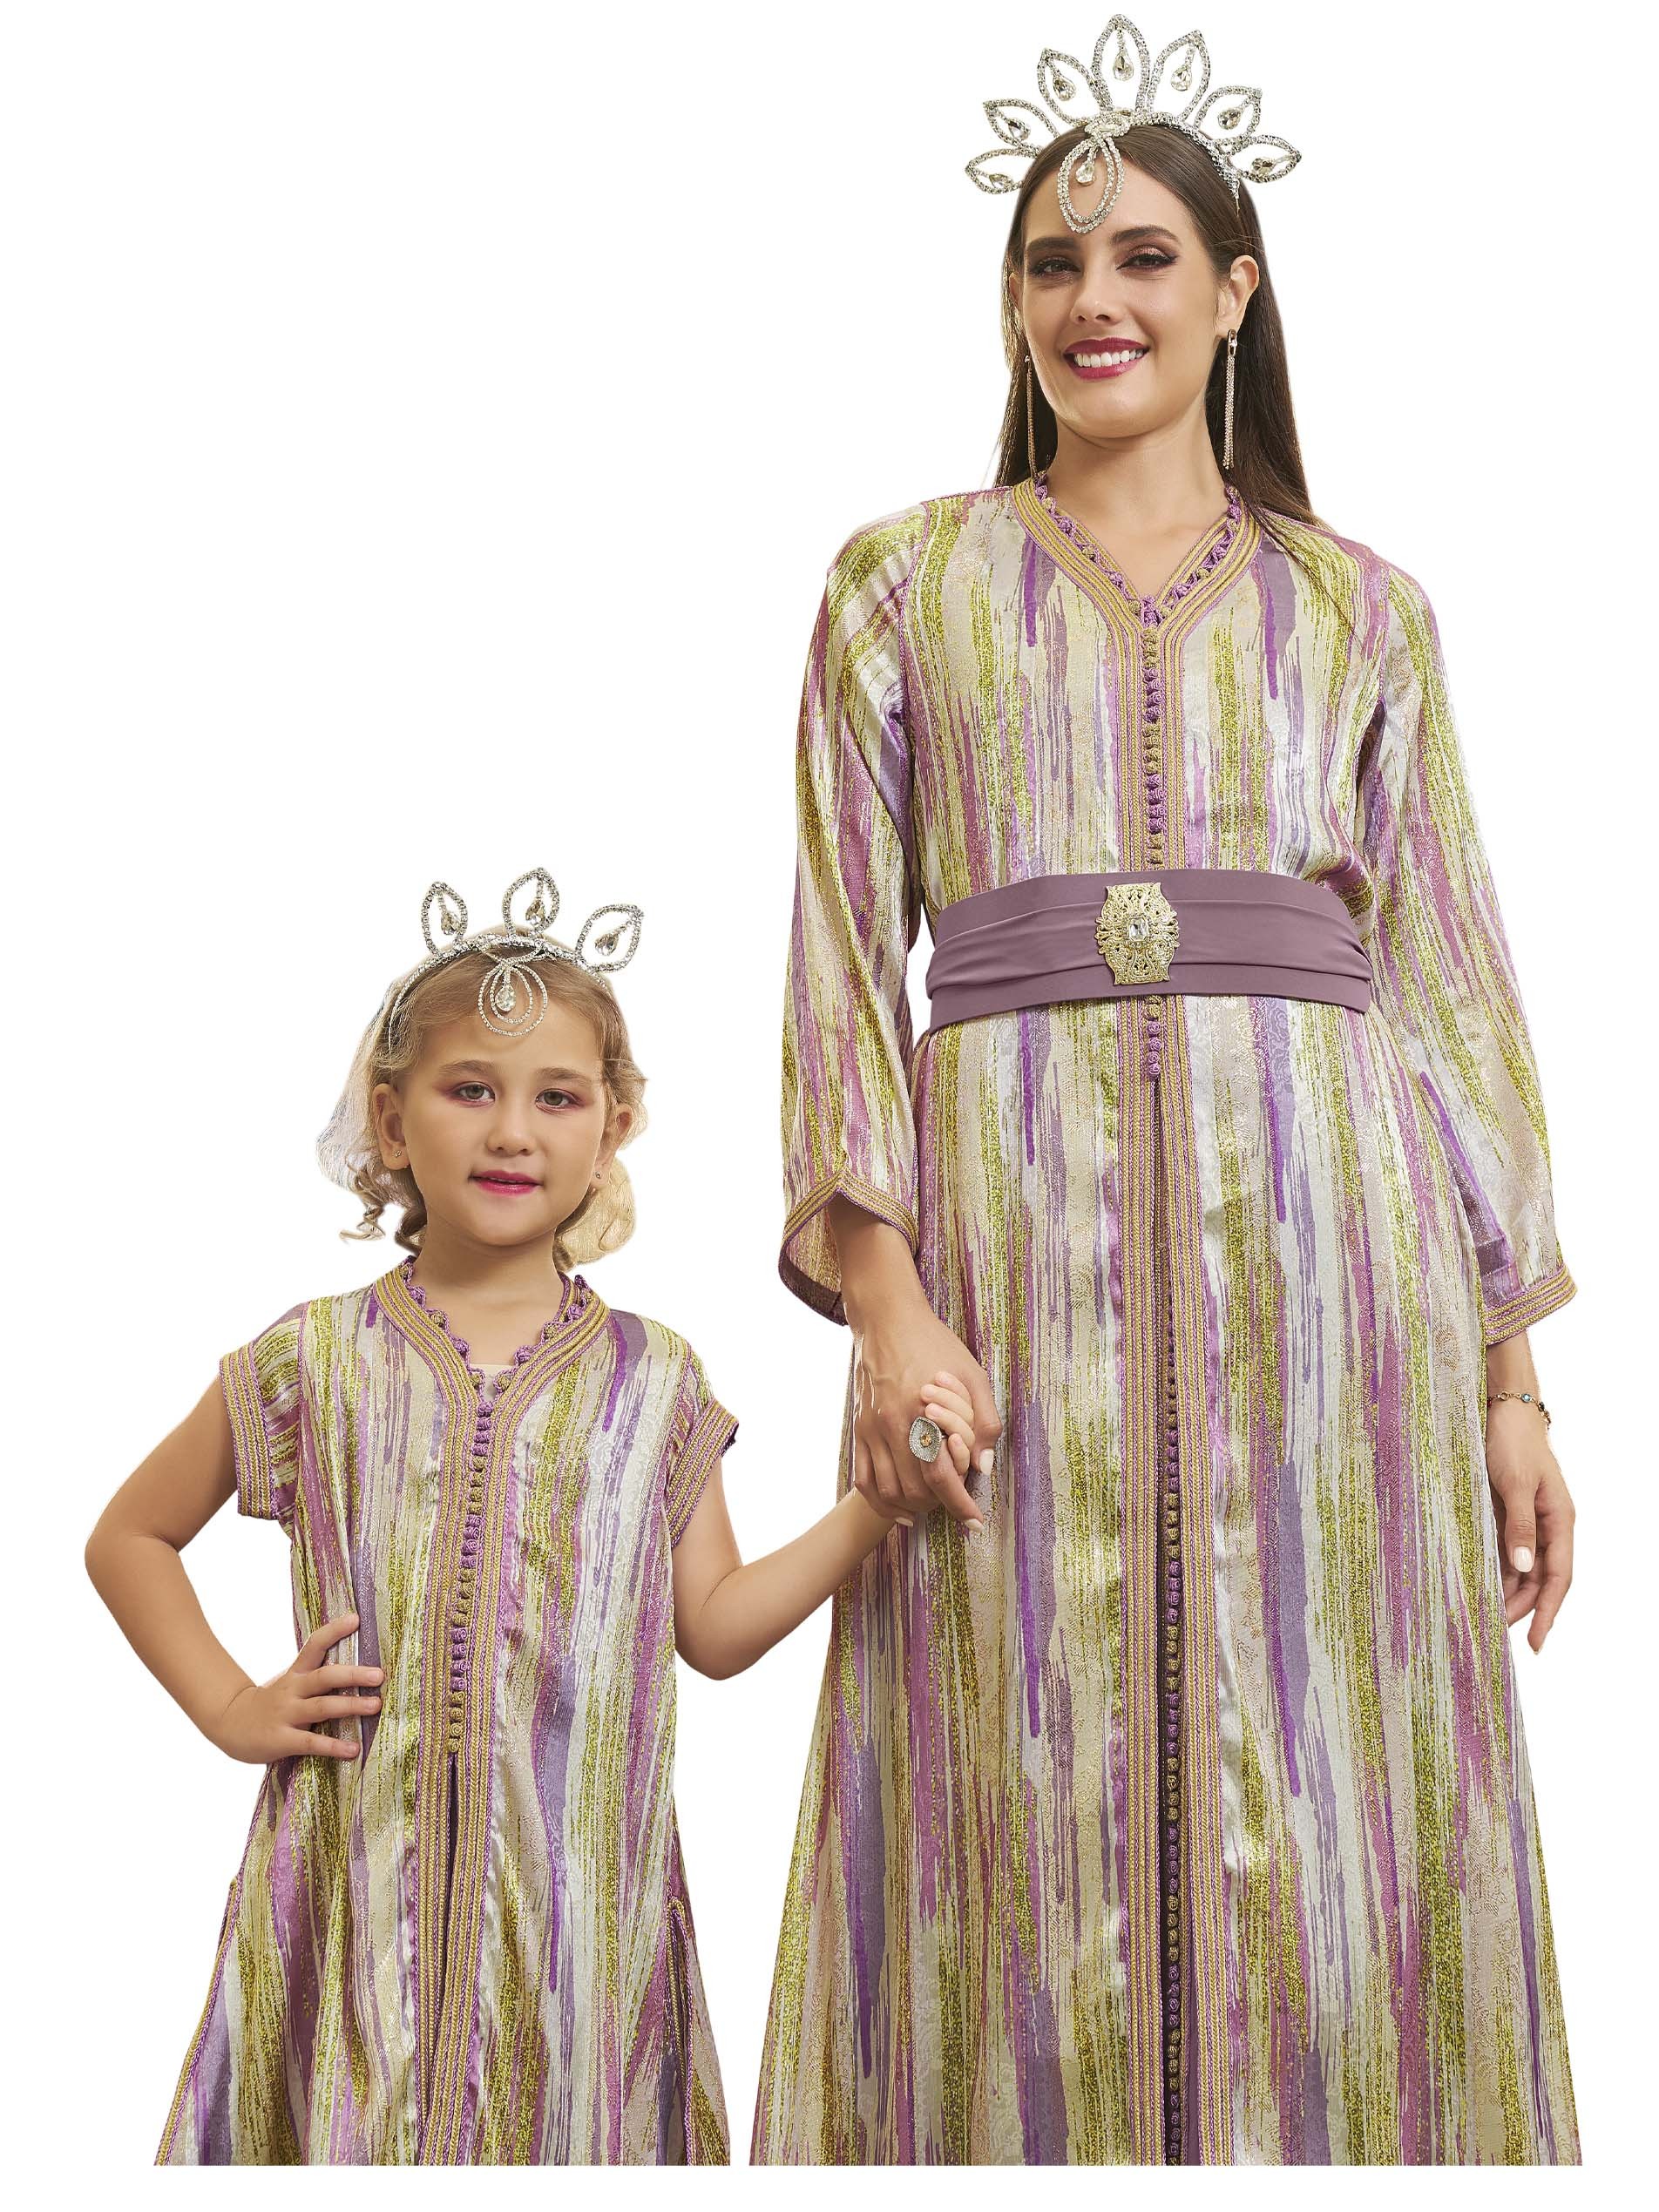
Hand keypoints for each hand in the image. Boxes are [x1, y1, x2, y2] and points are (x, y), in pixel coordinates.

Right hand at [209, 1611, 384, 1763]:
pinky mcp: (282, 1740)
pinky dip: (333, 1746)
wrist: (228, 1723)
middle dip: (353, 1675)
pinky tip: (353, 1749)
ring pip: (322, 1707)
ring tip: (375, 1706)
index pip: (314, 1645)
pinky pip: (311, 1742)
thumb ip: (314, 1677)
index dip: (334, 1630)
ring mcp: (286, 1714)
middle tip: (379, 1675)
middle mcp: (292, 1690)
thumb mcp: (288, 1683)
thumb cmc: (269, 1702)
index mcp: (295, 1673)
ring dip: (351, 1706)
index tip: (356, 1619)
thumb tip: (356, 1670)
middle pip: (325, 1677)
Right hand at [848, 1307, 1000, 1530]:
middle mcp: (893, 1426)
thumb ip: (985, 1422)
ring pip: (888, 1491)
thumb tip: (984, 1467)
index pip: (942, 1476)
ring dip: (912, 1507)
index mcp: (924, 1413)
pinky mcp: (858, 1429)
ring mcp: (871, 1429)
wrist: (888, 1320)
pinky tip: (900, 1510)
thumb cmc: (935, 1344)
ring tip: (933, 1505)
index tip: (974, 1521)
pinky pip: (862, 1479)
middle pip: (915, 1491)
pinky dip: (880, 1502)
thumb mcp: (973, 1375)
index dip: (960, 1504)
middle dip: (939, 1505)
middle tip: (956, 1503)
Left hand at [1485, 1406, 1573, 1651]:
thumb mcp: (1514, 1484)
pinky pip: (1507, 1550)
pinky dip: (1497, 1569)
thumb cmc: (1512, 1442)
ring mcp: (1529, 1520)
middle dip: (1523, 1608)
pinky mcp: (1509, 1513)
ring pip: (1523, 1568)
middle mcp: (1549, 1525)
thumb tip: (1524, 1566)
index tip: (1535, 1642)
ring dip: (1508, 1591)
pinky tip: (1481, 1583)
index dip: (1549, 1612)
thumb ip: (1520, 1525)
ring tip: (1486, 1615)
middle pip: (1541, 1579)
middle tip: (1496, 1631)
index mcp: (1560, 1520)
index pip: (1559, 1577)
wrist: (1502, 1410)